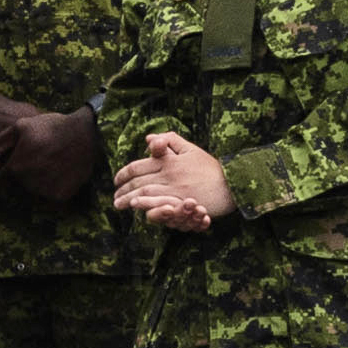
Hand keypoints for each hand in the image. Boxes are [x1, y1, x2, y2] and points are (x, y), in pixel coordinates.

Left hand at [0, 104, 99, 204]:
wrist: (85, 134)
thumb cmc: (51, 127)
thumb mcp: (21, 126)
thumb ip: (0, 142)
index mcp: (15, 169)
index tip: (3, 175)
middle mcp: (28, 184)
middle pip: (15, 190)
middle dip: (17, 182)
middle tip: (30, 167)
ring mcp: (45, 192)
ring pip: (31, 196)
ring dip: (33, 188)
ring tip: (44, 170)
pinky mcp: (61, 197)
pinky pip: (49, 199)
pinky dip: (49, 190)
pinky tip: (55, 176)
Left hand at [114, 132, 233, 229]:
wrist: (232, 183)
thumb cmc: (211, 168)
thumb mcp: (191, 149)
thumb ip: (169, 142)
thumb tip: (148, 138)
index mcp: (169, 160)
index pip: (138, 166)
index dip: (123, 174)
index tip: (116, 180)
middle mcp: (169, 174)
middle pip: (138, 181)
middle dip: (122, 190)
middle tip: (115, 198)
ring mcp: (175, 189)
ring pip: (145, 193)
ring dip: (129, 200)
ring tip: (119, 205)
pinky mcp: (182, 203)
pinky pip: (159, 205)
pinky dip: (145, 206)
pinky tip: (138, 209)